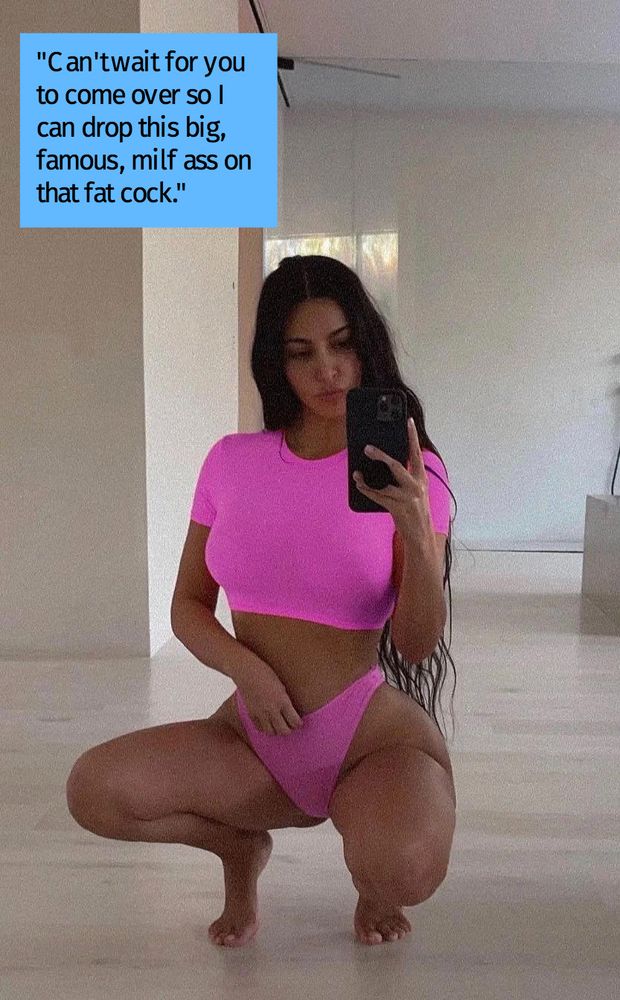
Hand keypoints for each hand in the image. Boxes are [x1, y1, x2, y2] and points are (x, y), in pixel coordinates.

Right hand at [236, 661, 303, 735]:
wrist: (247, 672)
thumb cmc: (265, 673)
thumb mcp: (281, 685)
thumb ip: (285, 699)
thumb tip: (289, 710)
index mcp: (282, 701)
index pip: (294, 720)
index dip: (298, 724)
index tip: (299, 723)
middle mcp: (272, 710)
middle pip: (283, 730)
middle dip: (289, 729)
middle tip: (290, 726)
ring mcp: (261, 713)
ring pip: (271, 732)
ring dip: (277, 731)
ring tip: (279, 726)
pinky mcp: (251, 714)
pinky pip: (260, 728)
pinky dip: (265, 728)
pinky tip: (268, 724)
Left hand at [352, 417, 432, 541]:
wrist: (421, 535)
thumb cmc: (416, 511)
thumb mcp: (416, 491)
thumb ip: (405, 477)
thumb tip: (385, 462)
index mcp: (422, 478)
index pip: (417, 453)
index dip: (413, 436)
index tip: (408, 421)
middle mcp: (417, 486)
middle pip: (397, 466)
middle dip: (381, 456)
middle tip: (367, 448)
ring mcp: (407, 498)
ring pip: (383, 483)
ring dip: (366, 478)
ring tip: (356, 472)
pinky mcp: (397, 508)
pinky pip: (377, 496)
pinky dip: (366, 490)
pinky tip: (359, 484)